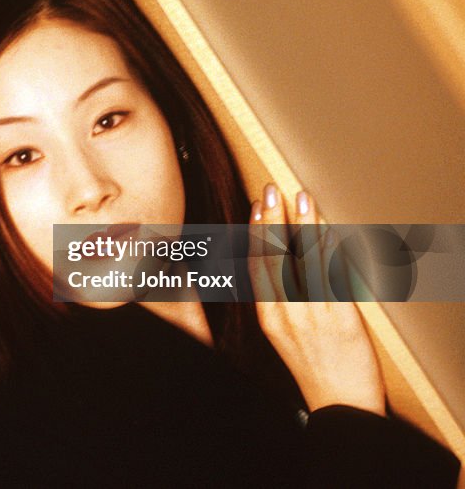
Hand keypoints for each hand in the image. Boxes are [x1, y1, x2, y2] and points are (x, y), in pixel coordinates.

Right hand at [249, 184, 385, 415]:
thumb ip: (278, 300)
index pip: (256, 265)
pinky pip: (332, 278)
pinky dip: (328, 250)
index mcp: (267, 316)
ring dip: (301, 225)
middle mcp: (284, 313)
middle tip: (270, 190)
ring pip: (303, 262)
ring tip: (299, 198)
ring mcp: (312, 315)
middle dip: (271, 220)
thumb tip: (275, 263)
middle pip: (274, 257)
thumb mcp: (283, 334)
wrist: (341, 406)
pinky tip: (327, 230)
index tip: (257, 206)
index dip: (255, 232)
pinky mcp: (341, 320)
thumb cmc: (313, 368)